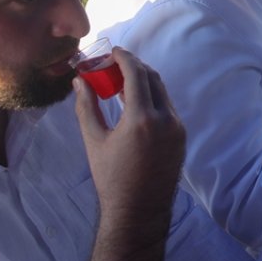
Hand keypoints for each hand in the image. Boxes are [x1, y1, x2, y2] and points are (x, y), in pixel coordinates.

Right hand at [73, 48, 184, 260]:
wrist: (138, 209)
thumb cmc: (111, 177)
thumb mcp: (94, 140)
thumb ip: (87, 106)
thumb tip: (80, 80)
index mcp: (142, 119)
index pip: (137, 74)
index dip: (124, 57)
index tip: (113, 50)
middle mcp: (165, 119)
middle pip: (152, 78)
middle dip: (133, 67)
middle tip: (113, 65)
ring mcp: (177, 128)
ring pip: (162, 92)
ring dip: (144, 81)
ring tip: (121, 82)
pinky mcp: (181, 136)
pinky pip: (167, 107)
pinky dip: (152, 98)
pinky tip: (136, 103)